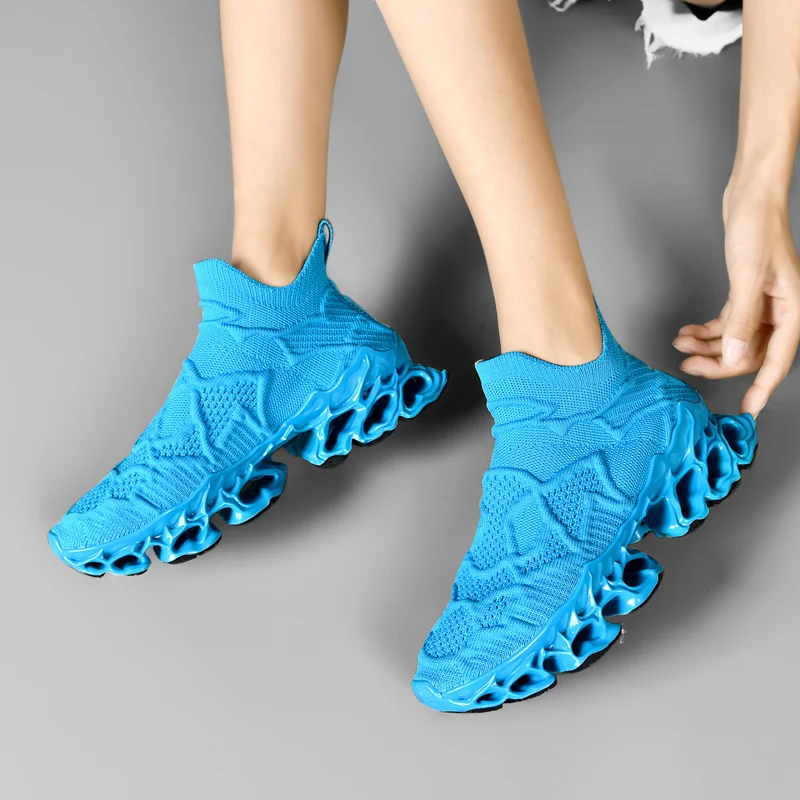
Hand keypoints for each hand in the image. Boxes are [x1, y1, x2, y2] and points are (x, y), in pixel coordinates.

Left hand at [673, 183, 799, 416]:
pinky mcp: (746, 296)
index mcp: (792, 310)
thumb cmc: (757, 229)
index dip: (763, 387)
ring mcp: (763, 305)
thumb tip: (734, 356)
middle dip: (718, 363)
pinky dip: (706, 331)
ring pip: (735, 341)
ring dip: (707, 347)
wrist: (751, 199)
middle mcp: (780, 311)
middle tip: (688, 366)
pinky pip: (727, 325)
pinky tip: (687, 332)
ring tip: (680, 345)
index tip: (748, 409)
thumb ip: (742, 320)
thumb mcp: (747, 277)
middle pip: (750, 353)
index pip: (777, 359)